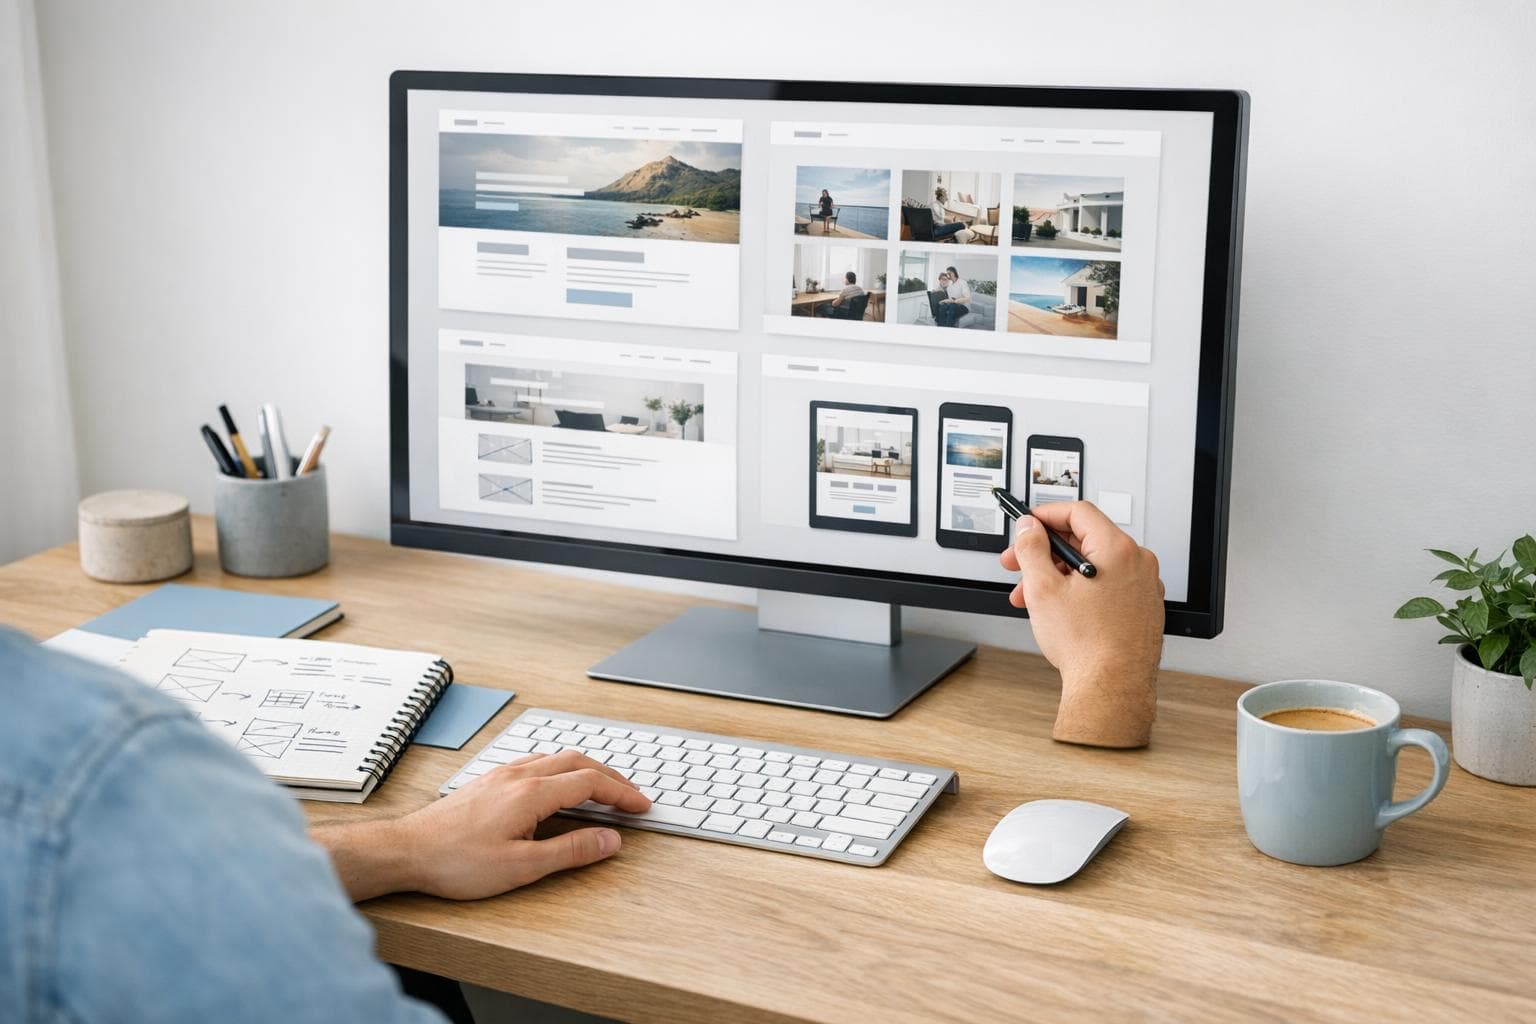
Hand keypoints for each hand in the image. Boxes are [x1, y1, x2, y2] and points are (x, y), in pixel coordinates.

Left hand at [315, 750, 649, 901]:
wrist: (406, 851)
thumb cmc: (456, 861)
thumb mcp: (521, 866)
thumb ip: (570, 850)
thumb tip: (609, 840)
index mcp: (532, 793)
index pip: (591, 783)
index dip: (622, 793)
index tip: (642, 806)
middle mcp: (519, 775)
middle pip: (579, 762)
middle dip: (611, 777)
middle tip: (631, 796)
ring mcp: (502, 774)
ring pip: (556, 758)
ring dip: (587, 770)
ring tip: (603, 788)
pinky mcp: (489, 781)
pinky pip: (537, 763)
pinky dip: (562, 770)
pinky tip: (558, 786)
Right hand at [999, 501, 1164, 747]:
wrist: (1112, 688)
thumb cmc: (1088, 646)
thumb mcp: (1044, 589)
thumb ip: (1031, 548)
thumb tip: (1028, 528)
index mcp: (1118, 550)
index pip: (1078, 512)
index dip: (1045, 515)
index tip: (1027, 525)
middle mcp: (1138, 563)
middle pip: (1084, 539)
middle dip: (1044, 552)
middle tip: (1018, 563)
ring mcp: (1143, 586)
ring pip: (1093, 565)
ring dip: (1057, 575)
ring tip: (1032, 597)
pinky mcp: (1142, 607)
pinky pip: (1106, 585)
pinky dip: (1080, 590)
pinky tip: (1058, 609)